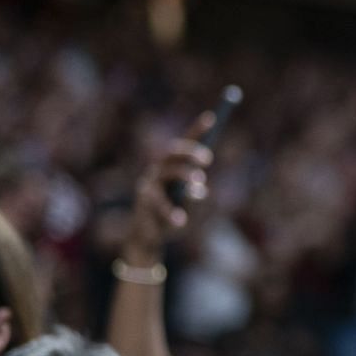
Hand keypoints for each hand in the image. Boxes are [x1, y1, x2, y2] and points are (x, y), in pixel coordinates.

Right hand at [125, 112, 213, 261]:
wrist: (148, 237)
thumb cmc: (171, 215)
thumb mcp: (187, 201)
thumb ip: (193, 190)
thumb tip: (200, 184)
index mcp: (171, 167)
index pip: (184, 143)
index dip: (197, 129)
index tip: (212, 117)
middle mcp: (158, 171)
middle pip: (172, 153)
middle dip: (189, 151)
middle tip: (208, 159)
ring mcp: (149, 185)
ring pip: (167, 173)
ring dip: (185, 175)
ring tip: (200, 185)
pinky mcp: (144, 203)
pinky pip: (159, 204)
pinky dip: (171, 212)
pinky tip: (180, 220)